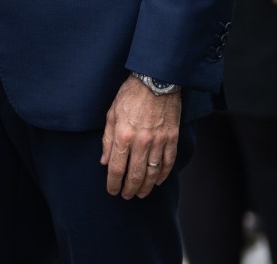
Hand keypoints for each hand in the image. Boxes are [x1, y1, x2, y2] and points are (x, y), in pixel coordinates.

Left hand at [101, 75, 180, 198]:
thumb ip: (108, 139)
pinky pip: (168, 163)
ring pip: (152, 173)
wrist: (155, 81)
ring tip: (141, 193)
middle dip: (129, 189)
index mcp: (123, 135)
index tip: (112, 191)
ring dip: (146, 187)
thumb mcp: (112, 113)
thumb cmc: (130, 95)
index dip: (113, 183)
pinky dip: (163, 176)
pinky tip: (158, 181)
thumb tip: (105, 161)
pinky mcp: (172, 139)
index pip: (117, 168)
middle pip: (135, 175)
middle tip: (126, 196)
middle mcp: (141, 142)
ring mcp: (159, 141)